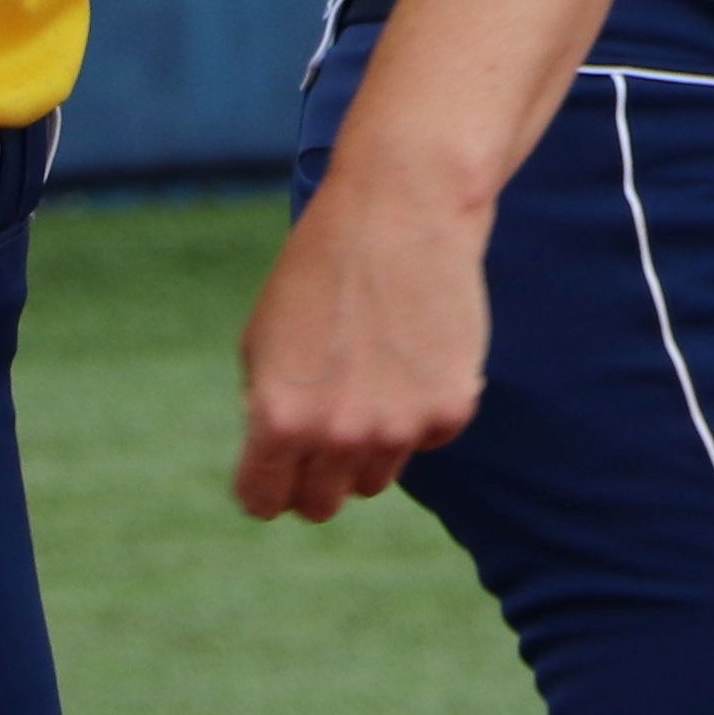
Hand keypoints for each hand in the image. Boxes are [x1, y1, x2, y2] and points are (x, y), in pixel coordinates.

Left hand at [232, 164, 492, 520]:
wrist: (401, 210)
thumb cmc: (321, 268)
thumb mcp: (263, 340)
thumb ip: (266, 410)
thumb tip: (279, 464)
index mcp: (279, 419)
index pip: (263, 500)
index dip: (265, 488)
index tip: (274, 475)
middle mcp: (338, 435)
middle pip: (321, 504)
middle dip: (315, 479)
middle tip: (323, 436)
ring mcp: (398, 428)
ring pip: (374, 478)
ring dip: (367, 446)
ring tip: (369, 379)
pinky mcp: (450, 410)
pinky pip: (424, 441)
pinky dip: (418, 414)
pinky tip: (412, 356)